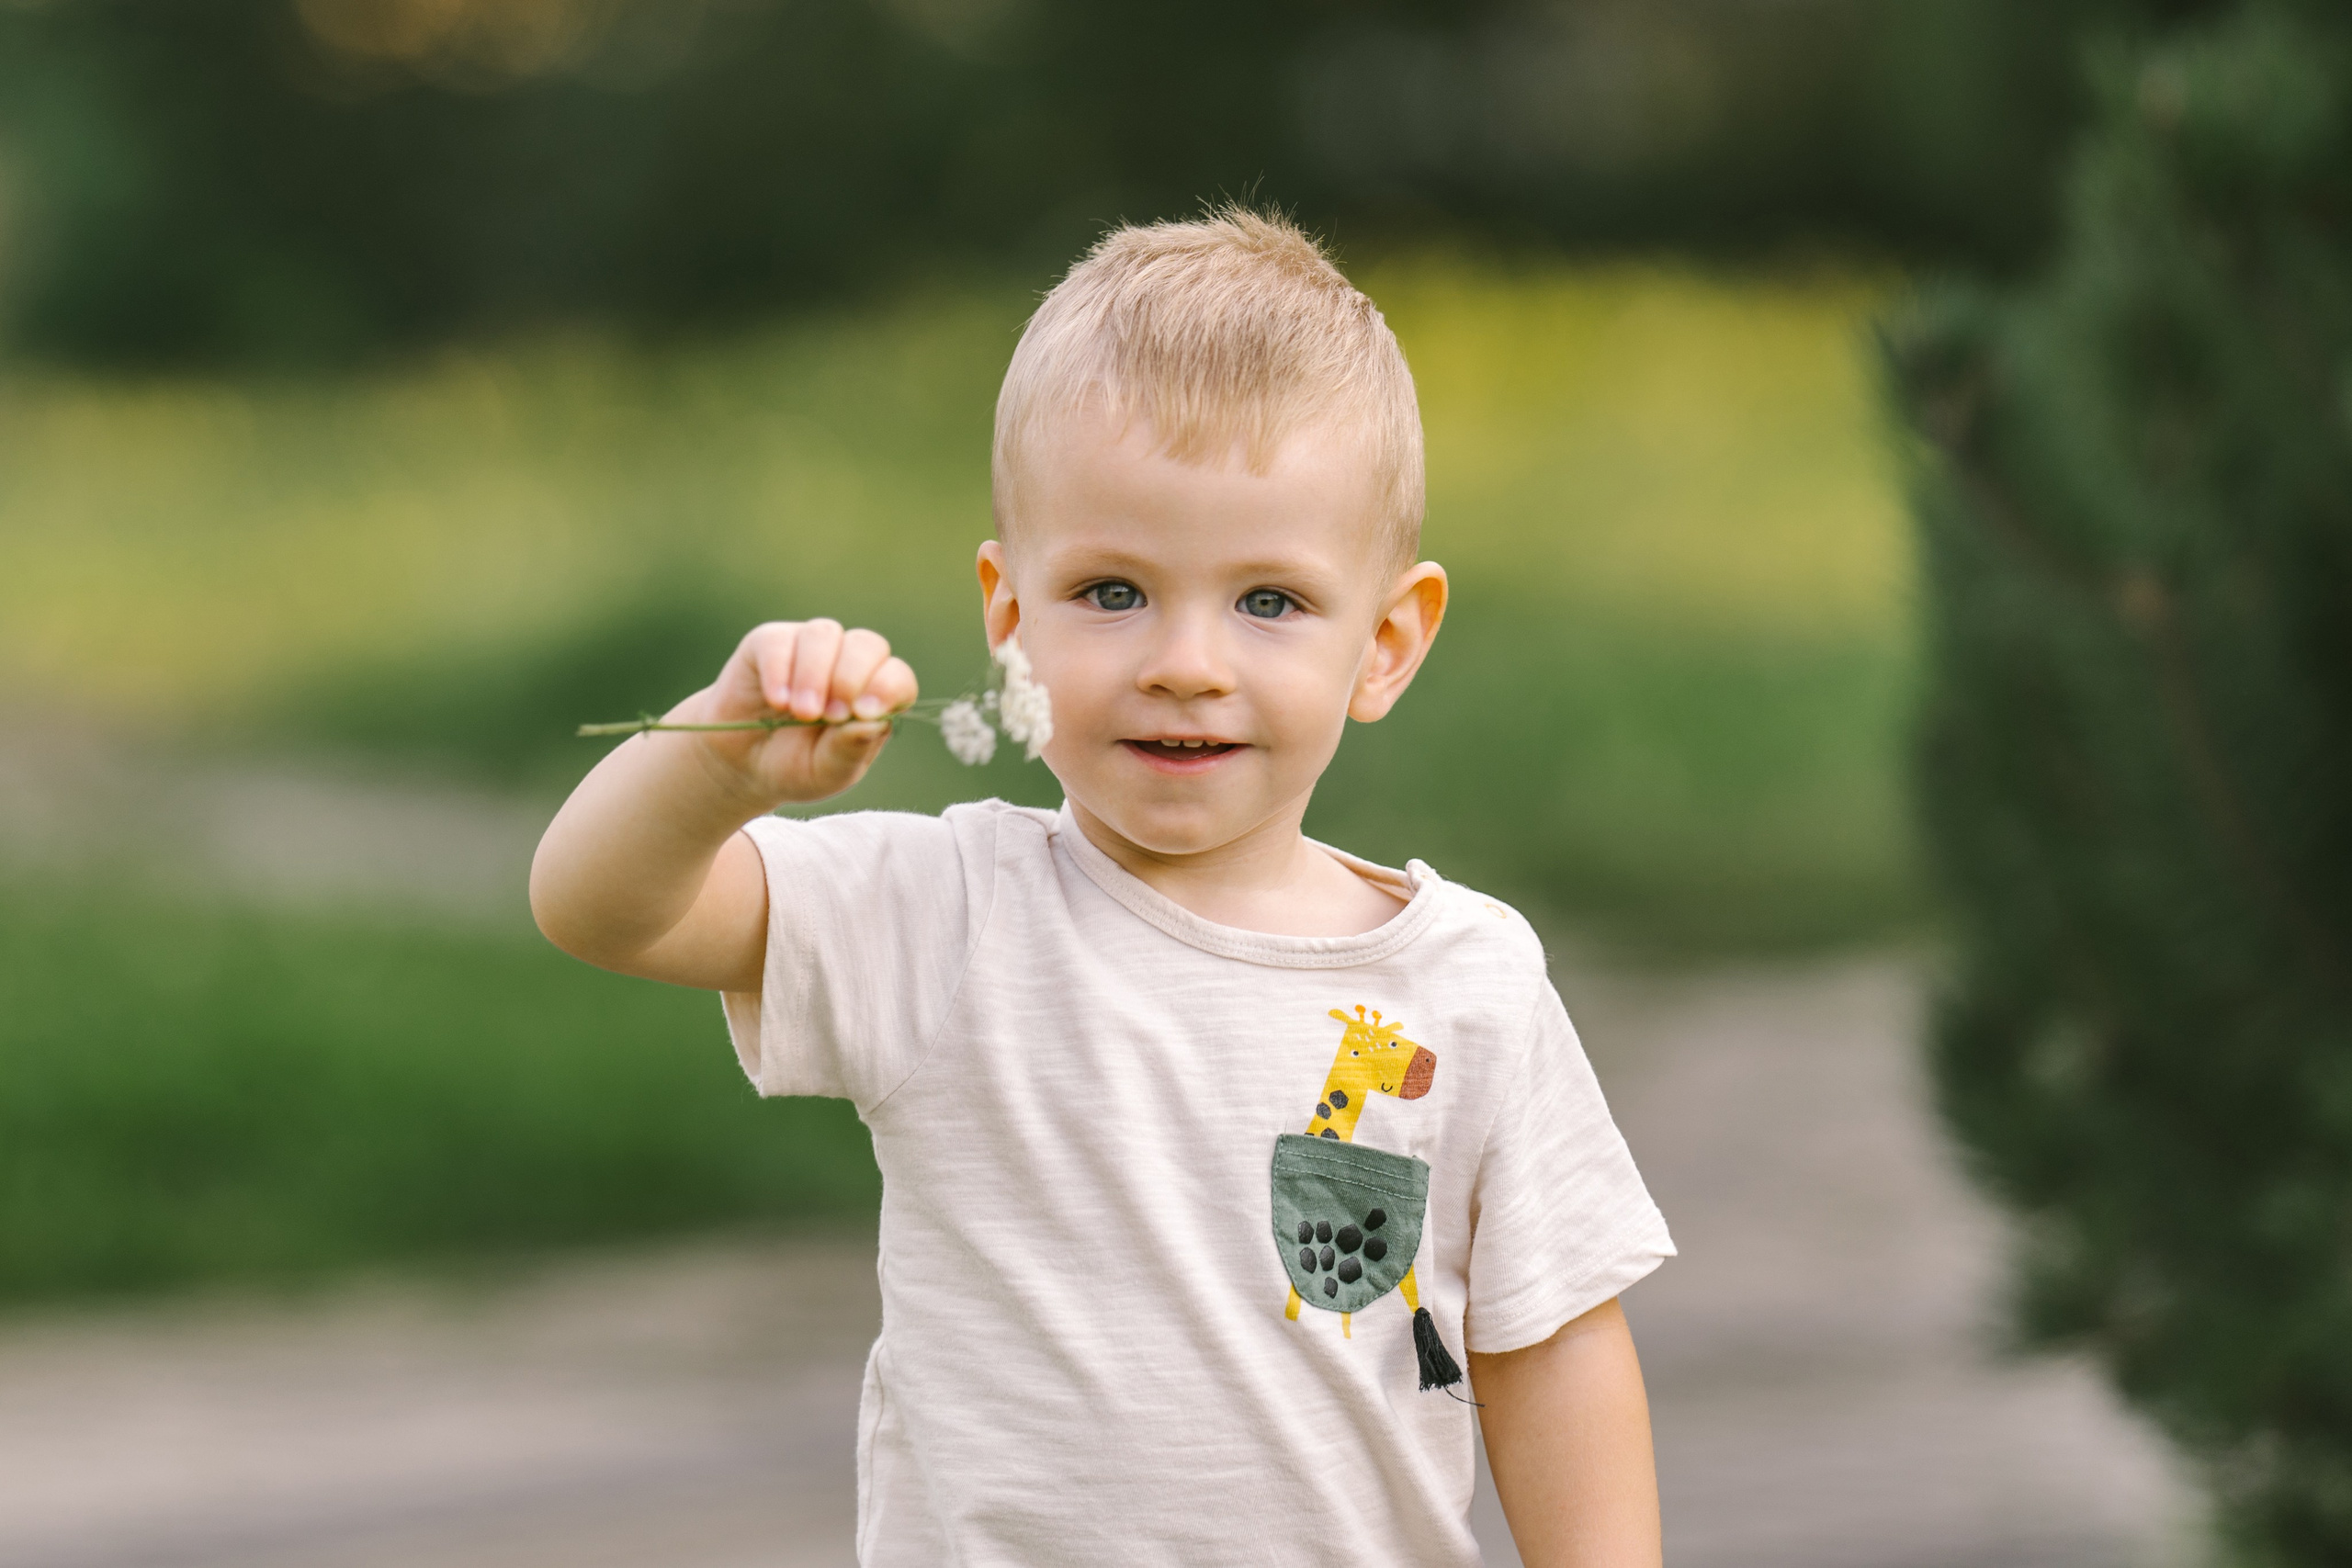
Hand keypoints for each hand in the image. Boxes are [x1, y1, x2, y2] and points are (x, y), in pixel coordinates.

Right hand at [678, 619, 918, 804]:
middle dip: (851, 679)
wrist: (741, 766)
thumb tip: (874, 723)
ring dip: (815, 674)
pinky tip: (777, 701)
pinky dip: (780, 671)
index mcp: (872, 693)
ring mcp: (809, 648)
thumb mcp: (827, 772)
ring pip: (824, 635)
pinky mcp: (768, 643)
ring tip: (801, 713)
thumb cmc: (796, 767)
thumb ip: (850, 750)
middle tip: (830, 716)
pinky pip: (779, 642)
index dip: (887, 688)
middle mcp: (846, 662)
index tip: (865, 713)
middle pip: (867, 645)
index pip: (897, 676)